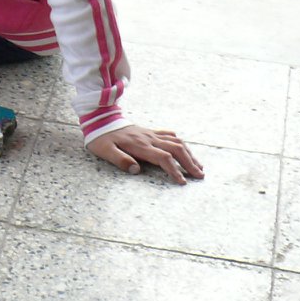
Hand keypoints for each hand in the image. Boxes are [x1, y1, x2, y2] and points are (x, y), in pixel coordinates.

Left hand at [87, 126, 204, 183]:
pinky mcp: (150, 131)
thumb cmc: (101, 138)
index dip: (174, 170)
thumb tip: (136, 170)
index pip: (163, 158)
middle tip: (200, 176)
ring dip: (189, 154)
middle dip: (190, 163)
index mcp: (140, 145)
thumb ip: (120, 160)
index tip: (182, 182)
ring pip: (176, 141)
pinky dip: (181, 143)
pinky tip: (185, 150)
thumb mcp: (105, 150)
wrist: (99, 118)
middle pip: (176, 149)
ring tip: (199, 166)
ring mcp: (151, 134)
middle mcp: (149, 138)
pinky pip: (169, 135)